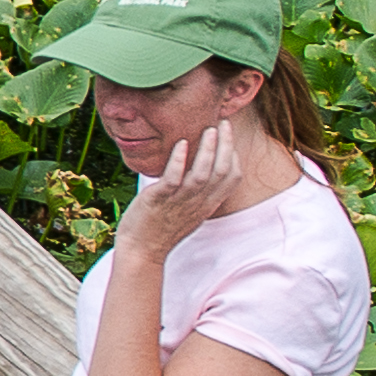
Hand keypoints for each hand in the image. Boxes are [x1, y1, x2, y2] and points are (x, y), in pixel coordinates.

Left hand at [115, 121, 245, 258]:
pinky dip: (179, 161)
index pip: (232, 179)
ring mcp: (179, 202)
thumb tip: (199, 173)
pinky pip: (173, 180)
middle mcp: (198, 203)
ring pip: (202, 174)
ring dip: (208, 150)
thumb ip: (198, 193)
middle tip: (223, 123)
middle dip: (226, 145)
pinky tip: (181, 144)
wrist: (141, 252)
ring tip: (208, 129)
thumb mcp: (188, 211)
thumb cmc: (161, 229)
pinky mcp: (159, 201)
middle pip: (222, 172)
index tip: (228, 136)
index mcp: (207, 205)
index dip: (234, 156)